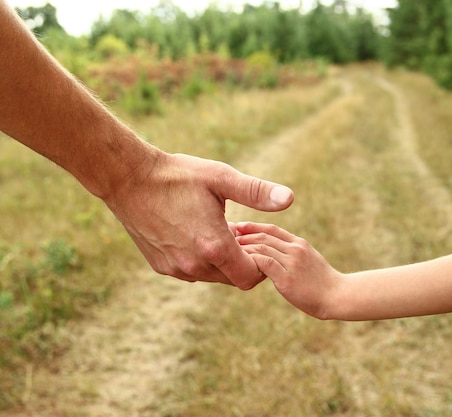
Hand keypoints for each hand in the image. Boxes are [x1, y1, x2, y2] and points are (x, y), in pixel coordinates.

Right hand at [104, 153, 293, 288]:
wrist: (128, 179)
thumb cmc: (178, 175)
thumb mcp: (221, 178)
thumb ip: (257, 192)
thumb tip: (289, 198)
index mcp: (213, 246)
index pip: (251, 277)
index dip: (260, 262)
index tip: (256, 240)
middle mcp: (194, 265)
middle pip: (233, 279)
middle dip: (243, 261)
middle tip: (241, 233)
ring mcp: (175, 268)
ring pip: (213, 277)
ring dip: (222, 261)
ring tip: (220, 231)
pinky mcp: (161, 266)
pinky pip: (192, 272)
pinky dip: (201, 260)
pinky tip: (199, 234)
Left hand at [236, 222, 341, 317]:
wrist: (338, 295)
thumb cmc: (323, 283)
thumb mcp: (309, 262)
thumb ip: (293, 256)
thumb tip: (276, 257)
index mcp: (299, 244)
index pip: (272, 229)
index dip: (253, 226)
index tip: (239, 227)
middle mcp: (295, 249)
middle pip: (264, 236)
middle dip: (244, 235)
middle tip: (228, 236)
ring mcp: (291, 262)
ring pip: (262, 247)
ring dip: (243, 248)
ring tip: (230, 250)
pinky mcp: (287, 278)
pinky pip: (264, 263)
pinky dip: (250, 261)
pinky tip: (240, 264)